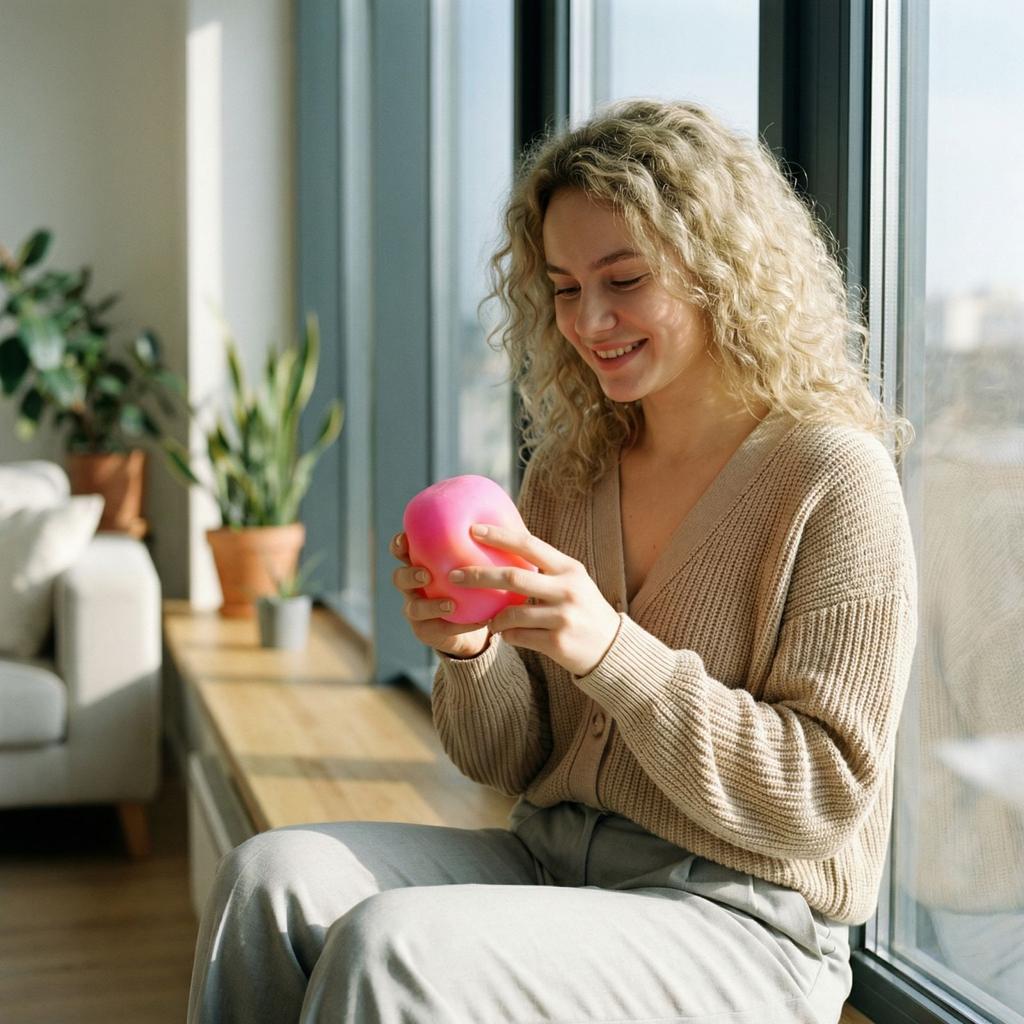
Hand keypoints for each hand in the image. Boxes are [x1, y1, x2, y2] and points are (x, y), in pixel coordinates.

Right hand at [389, 532, 490, 658]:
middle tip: (426, 574)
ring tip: (450, 604)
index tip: (406, 538)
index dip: (399, 544)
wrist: (476, 622)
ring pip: (413, 608)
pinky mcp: (428, 632)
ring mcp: (418, 611)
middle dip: (409, 575)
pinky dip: (459, 624)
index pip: (402, 550)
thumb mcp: (479, 562)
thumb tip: (510, 521)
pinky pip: (440, 629)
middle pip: (399, 578)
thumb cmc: (477, 582)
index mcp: (421, 563)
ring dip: (430, 605)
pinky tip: (480, 621)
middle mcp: (413, 587)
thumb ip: (484, 546)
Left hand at [448, 524, 620, 676]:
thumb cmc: (582, 609)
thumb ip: (544, 569)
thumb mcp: (571, 582)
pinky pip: (517, 637)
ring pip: (511, 614)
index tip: (472, 530)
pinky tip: (508, 635)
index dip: (499, 536)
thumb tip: (502, 549)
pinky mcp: (557, 642)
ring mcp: (563, 617)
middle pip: (513, 578)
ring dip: (494, 617)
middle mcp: (567, 589)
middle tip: (453, 575)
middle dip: (478, 576)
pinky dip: (507, 635)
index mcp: (569, 569)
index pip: (529, 545)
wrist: (610, 647)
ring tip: (489, 620)